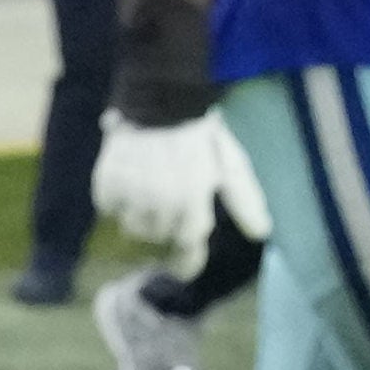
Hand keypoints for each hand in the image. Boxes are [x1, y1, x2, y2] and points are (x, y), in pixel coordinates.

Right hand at [90, 105, 261, 258]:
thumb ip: (245, 201)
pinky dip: (117, 200)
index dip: (187, 262)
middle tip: (170, 202)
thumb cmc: (202, 135)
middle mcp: (161, 203)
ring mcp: (131, 193)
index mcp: (193, 201)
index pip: (188, 247)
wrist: (160, 100)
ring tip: (149, 192)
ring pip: (132, 228)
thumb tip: (263, 232)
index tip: (184, 269)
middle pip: (158, 239)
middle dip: (166, 226)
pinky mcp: (106, 182)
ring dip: (141, 216)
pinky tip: (129, 181)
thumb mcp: (231, 165)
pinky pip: (108, 208)